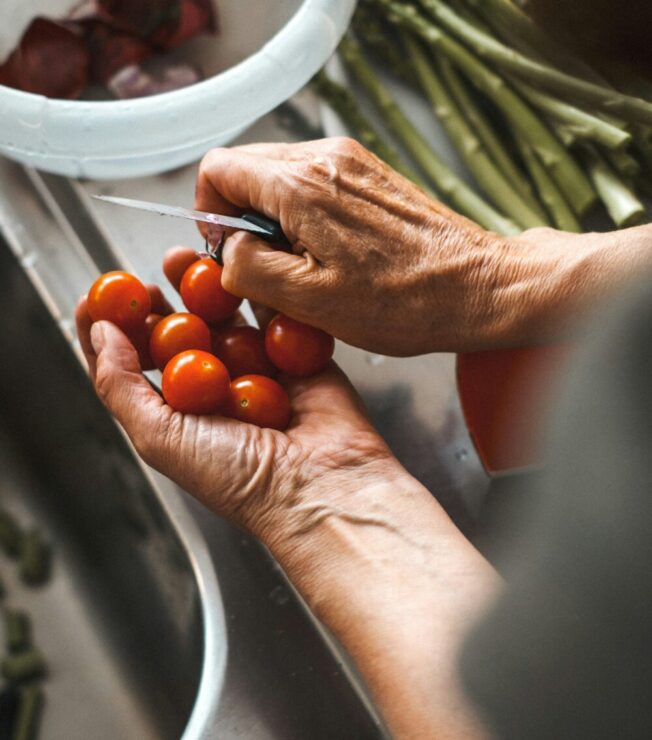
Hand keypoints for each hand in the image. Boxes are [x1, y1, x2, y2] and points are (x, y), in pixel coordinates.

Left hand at [75, 251, 397, 542]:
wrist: (320, 486)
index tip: (94, 301)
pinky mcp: (295, 358)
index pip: (132, 368)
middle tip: (141, 282)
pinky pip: (272, 315)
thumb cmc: (239, 478)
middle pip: (176, 337)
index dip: (110, 333)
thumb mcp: (159, 438)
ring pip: (222, 319)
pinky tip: (237, 270)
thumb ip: (121, 385)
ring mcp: (255, 372)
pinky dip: (256, 290)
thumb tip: (100, 334)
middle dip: (155, 305)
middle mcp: (214, 393)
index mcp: (177, 416)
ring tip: (183, 260)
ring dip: (201, 289)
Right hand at [195, 137, 512, 355]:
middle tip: (264, 265)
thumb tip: (228, 248)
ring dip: (274, 218)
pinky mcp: (368, 173)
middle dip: (240, 216)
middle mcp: (325, 157)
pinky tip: (328, 253)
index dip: (208, 211)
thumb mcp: (311, 300)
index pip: (217, 169)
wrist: (477, 286)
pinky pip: (312, 182)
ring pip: (278, 176)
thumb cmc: (403, 301)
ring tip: (301, 264)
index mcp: (301, 186)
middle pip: (246, 168)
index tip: (227, 249)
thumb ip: (250, 267)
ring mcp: (350, 160)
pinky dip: (303, 214)